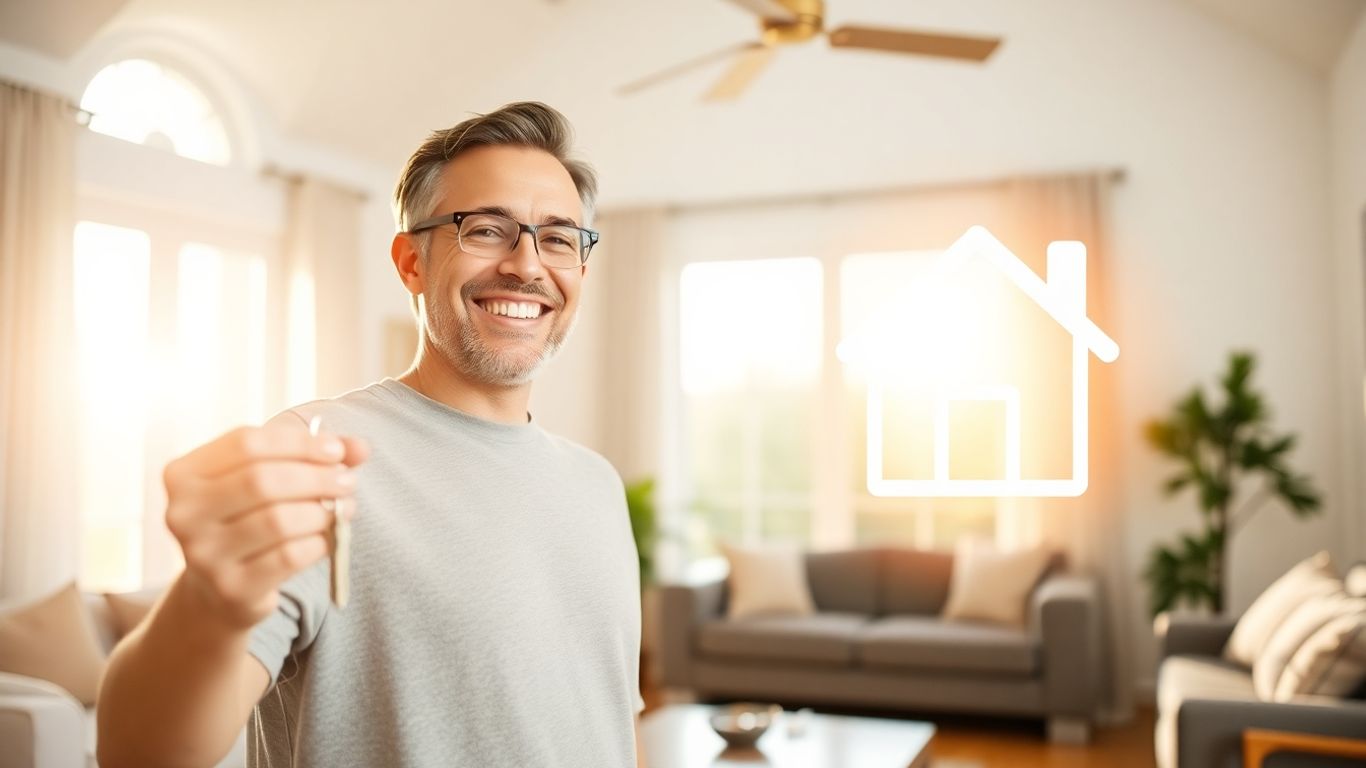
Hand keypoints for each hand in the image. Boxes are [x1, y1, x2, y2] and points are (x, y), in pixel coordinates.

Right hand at [164, 418, 369, 628]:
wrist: (218, 592)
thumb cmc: (246, 520)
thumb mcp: (268, 479)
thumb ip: (314, 457)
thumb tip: (360, 447)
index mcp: (183, 474)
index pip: (246, 443)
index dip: (299, 443)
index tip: (336, 450)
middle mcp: (182, 513)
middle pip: (261, 481)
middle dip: (316, 477)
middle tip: (348, 481)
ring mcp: (202, 554)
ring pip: (278, 520)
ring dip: (323, 512)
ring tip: (345, 508)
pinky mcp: (230, 588)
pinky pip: (289, 556)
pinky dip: (318, 543)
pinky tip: (328, 538)